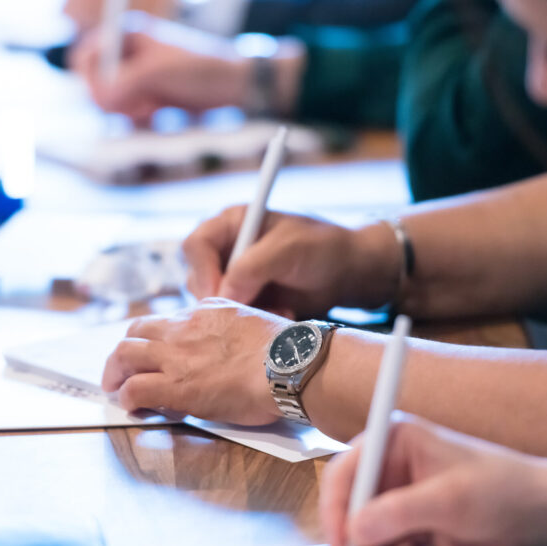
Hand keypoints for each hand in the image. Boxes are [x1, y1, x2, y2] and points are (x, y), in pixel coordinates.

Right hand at [70, 14, 249, 123]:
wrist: (232, 86)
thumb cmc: (200, 69)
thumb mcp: (157, 73)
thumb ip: (123, 83)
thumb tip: (100, 99)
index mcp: (125, 35)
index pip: (84, 58)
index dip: (91, 80)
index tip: (111, 94)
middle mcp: (125, 55)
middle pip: (93, 85)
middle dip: (114, 100)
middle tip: (141, 103)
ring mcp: (134, 78)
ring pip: (109, 105)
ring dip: (129, 112)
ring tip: (153, 107)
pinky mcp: (145, 98)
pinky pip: (126, 116)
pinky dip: (139, 119)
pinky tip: (158, 113)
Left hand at [101, 298, 289, 424]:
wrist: (290, 365)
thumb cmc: (286, 352)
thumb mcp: (254, 323)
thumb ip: (233, 330)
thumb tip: (233, 346)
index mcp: (206, 310)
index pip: (168, 320)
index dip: (156, 338)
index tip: (156, 353)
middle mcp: (185, 327)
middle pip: (137, 330)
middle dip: (126, 350)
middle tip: (123, 369)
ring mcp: (176, 355)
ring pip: (125, 354)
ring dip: (115, 372)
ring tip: (115, 388)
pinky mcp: (175, 385)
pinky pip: (134, 388)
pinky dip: (126, 396)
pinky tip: (130, 406)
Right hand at [182, 206, 383, 318]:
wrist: (350, 273)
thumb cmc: (324, 248)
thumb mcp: (289, 248)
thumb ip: (251, 267)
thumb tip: (222, 294)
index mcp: (233, 224)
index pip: (195, 245)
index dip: (202, 270)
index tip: (220, 294)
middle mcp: (227, 249)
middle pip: (197, 277)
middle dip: (223, 298)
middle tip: (251, 308)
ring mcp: (235, 276)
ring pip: (213, 302)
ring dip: (242, 312)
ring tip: (277, 310)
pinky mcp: (246, 300)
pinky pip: (233, 317)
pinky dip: (253, 321)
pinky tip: (282, 315)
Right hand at [321, 415, 546, 545]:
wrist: (543, 514)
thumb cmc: (502, 490)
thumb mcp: (450, 499)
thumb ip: (399, 513)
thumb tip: (354, 531)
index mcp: (393, 442)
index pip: (346, 473)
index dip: (336, 509)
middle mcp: (390, 466)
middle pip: (352, 507)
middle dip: (359, 543)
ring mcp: (400, 496)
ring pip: (368, 533)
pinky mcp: (412, 523)